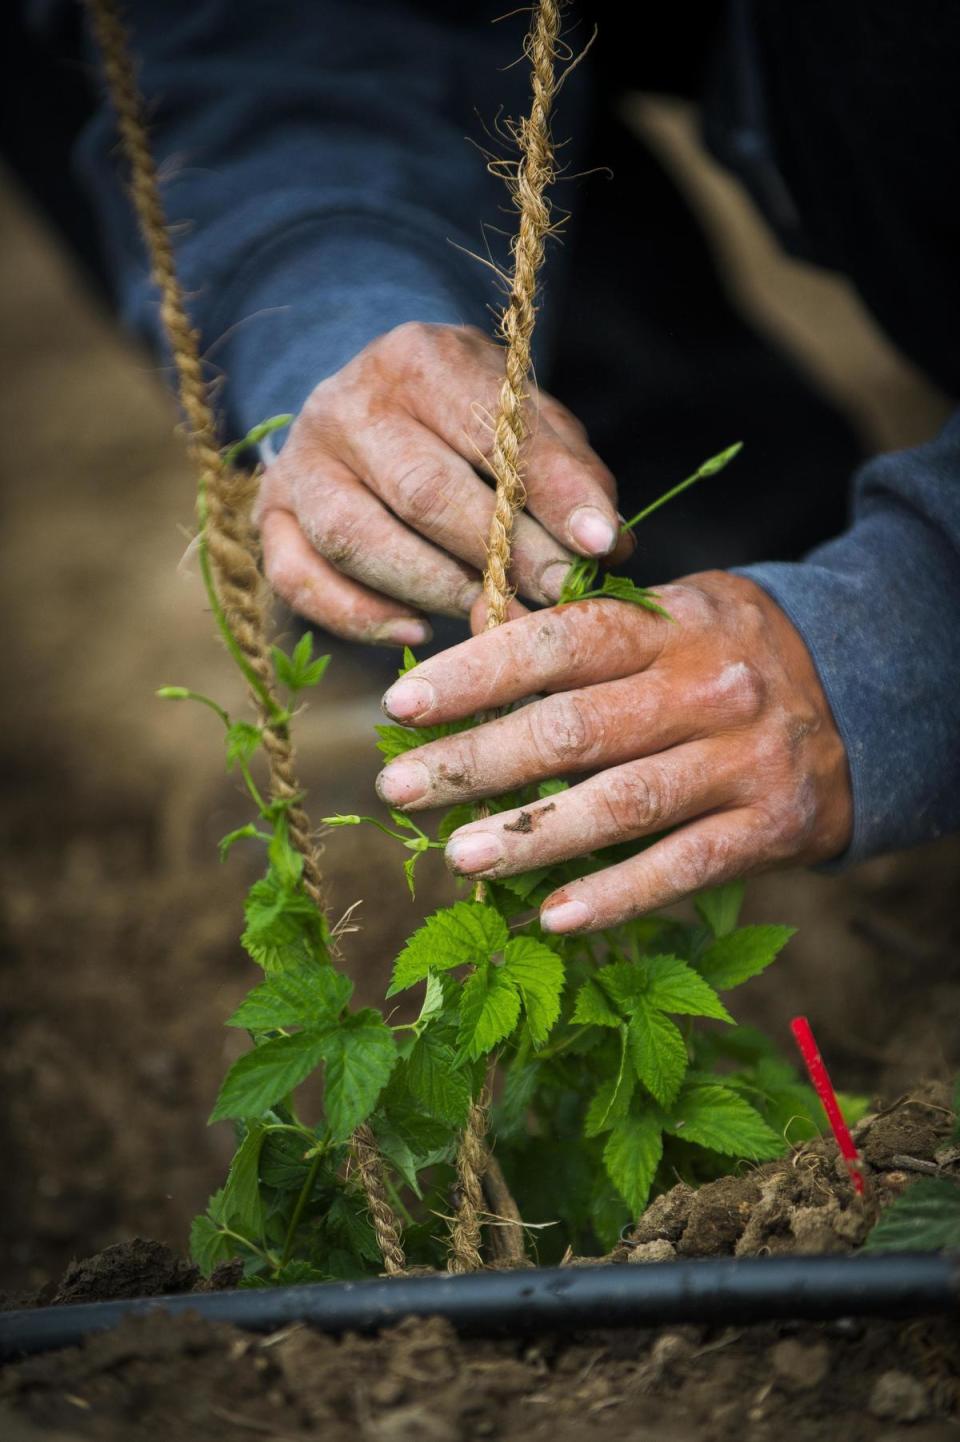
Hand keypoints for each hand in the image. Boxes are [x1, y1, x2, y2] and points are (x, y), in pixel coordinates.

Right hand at [256, 322, 625, 645]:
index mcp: (421, 359)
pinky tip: (415, 633)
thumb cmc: (467, 420)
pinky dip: (360, 616)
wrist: (374, 403)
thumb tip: (606, 546)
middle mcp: (347, 402)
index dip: (551, 493)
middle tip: (549, 597)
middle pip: (422, 492)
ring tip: (484, 609)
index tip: (597, 545)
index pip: (491, 432)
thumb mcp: (526, 421)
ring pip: (355, 539)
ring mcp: (300, 460)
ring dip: (431, 587)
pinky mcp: (269, 514)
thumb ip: (566, 473)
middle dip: (496, 556)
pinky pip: (301, 579)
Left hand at [374, 572, 852, 931]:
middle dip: (476, 762)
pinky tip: (551, 915)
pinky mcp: (772, 828)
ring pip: (622, 805)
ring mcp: (744, 761)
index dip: (475, 674)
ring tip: (457, 854)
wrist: (861, 698)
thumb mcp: (667, 617)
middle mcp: (709, 688)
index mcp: (672, 624)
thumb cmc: (722, 657)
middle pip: (575, 729)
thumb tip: (470, 640)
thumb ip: (582, 632)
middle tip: (400, 788)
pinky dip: (615, 896)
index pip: (560, 642)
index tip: (402, 705)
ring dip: (531, 837)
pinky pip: (681, 868)